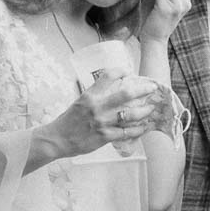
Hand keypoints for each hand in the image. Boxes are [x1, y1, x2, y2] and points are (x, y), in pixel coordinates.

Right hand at [43, 74, 166, 158]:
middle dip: (142, 89)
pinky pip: (127, 132)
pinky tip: (144, 128)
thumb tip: (109, 90)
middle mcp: (97, 107)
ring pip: (130, 114)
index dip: (121, 71)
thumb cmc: (68, 121)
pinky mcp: (105, 136)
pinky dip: (138, 130)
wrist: (57, 139)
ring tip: (151, 109)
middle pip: (125, 94)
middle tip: (152, 88)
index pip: (107, 76)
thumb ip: (94, 96)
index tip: (129, 71)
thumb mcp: (79, 102)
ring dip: (144, 111)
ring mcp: (102, 122)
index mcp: (89, 95)